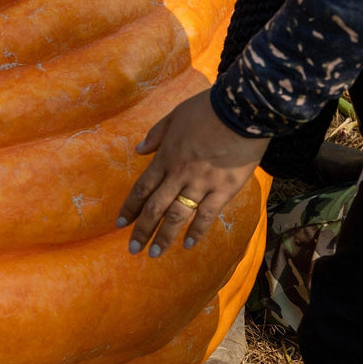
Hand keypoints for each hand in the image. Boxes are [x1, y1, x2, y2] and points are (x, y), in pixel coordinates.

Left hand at [116, 90, 269, 257]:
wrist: (242, 110)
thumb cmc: (207, 109)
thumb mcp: (175, 116)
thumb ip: (156, 135)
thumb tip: (138, 150)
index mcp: (166, 158)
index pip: (142, 188)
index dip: (130, 208)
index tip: (120, 224)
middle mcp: (179, 175)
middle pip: (155, 207)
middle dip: (142, 230)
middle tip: (133, 248)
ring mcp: (202, 184)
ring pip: (177, 215)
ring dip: (164, 236)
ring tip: (154, 253)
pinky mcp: (225, 189)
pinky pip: (207, 215)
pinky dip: (197, 231)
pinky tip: (188, 244)